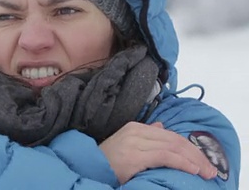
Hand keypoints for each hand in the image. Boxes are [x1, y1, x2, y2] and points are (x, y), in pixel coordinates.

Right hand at [99, 122, 217, 183]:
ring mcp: (134, 143)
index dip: (190, 147)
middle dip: (196, 154)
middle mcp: (136, 131)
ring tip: (206, 172)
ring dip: (194, 161)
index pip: (170, 135)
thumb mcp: (126, 144)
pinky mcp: (134, 156)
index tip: (203, 161)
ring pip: (173, 147)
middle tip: (211, 169)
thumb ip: (145, 135)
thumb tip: (161, 127)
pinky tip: (192, 170)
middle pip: (175, 140)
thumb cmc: (107, 161)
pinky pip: (165, 156)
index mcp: (135, 127)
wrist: (88, 168)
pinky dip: (182, 162)